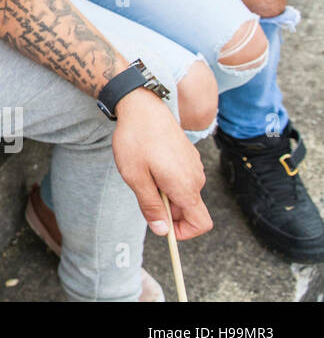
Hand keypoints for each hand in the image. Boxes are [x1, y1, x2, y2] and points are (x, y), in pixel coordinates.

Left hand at [112, 89, 211, 240]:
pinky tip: (149, 161)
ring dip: (164, 191)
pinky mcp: (188, 155)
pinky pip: (180, 177)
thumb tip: (162, 231)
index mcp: (186, 187)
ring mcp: (194, 165)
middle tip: (142, 189)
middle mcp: (196, 177)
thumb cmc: (136, 140)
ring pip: (182, 192)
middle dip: (166, 208)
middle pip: (188, 208)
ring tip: (143, 171)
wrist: (142, 105)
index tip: (161, 225)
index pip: (201, 223)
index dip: (184, 232)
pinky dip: (165, 178)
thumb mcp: (136, 178)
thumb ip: (151, 206)